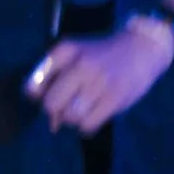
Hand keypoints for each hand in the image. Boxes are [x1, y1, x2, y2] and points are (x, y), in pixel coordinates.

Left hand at [25, 23, 171, 133]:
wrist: (141, 48)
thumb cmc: (98, 57)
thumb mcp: (70, 56)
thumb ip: (50, 82)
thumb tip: (51, 124)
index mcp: (63, 52)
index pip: (32, 87)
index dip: (38, 97)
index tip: (51, 93)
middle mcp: (80, 65)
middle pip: (50, 105)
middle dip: (54, 110)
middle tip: (67, 104)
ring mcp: (99, 81)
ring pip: (69, 117)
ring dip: (72, 118)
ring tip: (84, 107)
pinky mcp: (116, 97)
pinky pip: (87, 125)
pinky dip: (86, 125)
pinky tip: (94, 114)